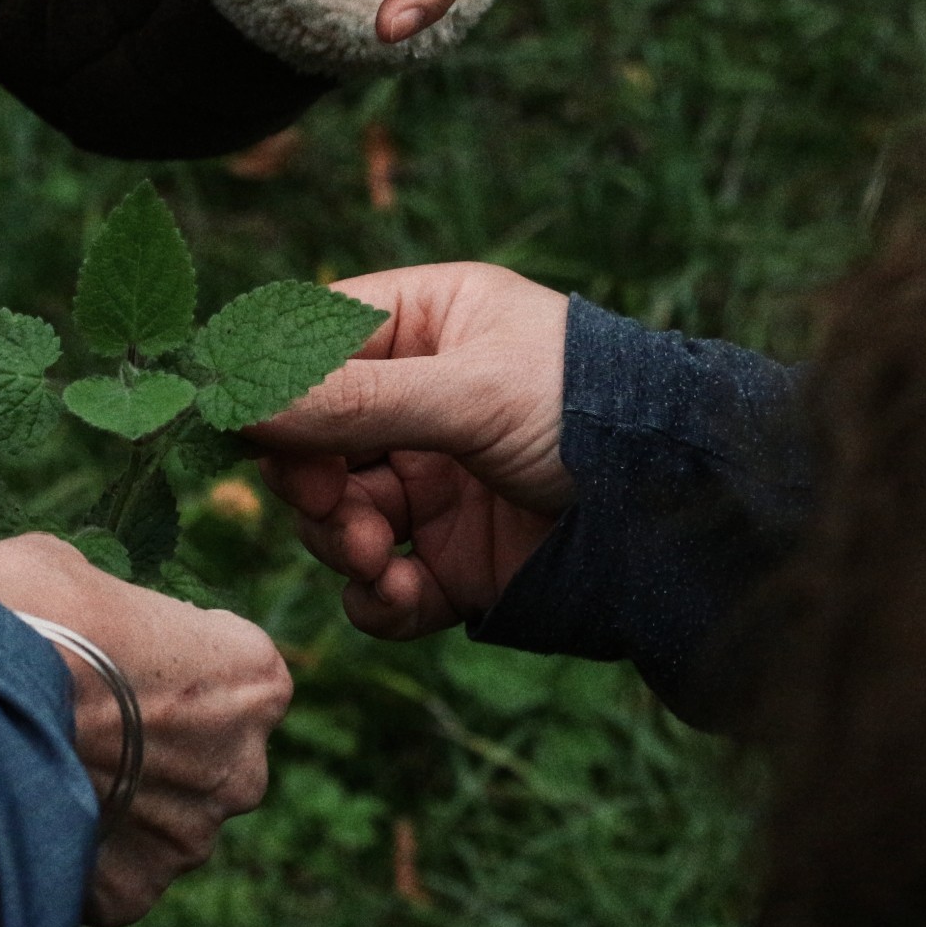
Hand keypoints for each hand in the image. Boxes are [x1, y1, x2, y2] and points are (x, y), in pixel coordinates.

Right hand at [0, 534, 291, 926]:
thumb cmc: (22, 618)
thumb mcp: (65, 566)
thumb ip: (106, 602)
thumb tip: (85, 616)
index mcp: (253, 676)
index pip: (235, 667)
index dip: (169, 658)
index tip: (117, 656)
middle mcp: (243, 767)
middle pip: (207, 755)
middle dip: (153, 742)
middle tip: (78, 719)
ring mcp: (189, 838)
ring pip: (160, 819)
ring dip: (117, 801)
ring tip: (42, 767)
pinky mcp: (134, 891)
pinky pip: (113, 871)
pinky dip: (79, 852)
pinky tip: (30, 813)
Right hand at [248, 264, 573, 639]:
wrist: (692, 515)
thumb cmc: (593, 409)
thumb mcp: (471, 390)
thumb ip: (352, 399)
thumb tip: (233, 393)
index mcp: (425, 326)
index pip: (313, 346)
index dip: (277, 391)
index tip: (251, 431)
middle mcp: (421, 402)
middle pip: (311, 444)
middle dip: (313, 484)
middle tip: (331, 504)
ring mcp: (435, 484)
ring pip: (338, 519)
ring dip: (344, 543)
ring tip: (379, 556)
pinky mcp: (454, 561)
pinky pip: (382, 585)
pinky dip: (380, 599)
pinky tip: (403, 598)